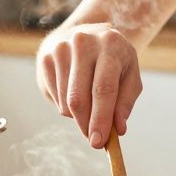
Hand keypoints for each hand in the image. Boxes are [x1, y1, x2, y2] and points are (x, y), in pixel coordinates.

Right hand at [37, 23, 142, 147]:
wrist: (87, 34)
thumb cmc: (114, 60)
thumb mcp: (129, 75)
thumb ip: (125, 102)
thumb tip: (118, 129)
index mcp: (110, 45)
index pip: (103, 88)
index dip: (100, 118)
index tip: (98, 142)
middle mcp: (82, 43)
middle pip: (79, 98)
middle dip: (86, 125)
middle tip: (94, 140)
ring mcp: (60, 49)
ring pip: (66, 102)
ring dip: (78, 116)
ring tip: (91, 104)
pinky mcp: (46, 59)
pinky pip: (55, 98)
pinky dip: (67, 106)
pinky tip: (76, 92)